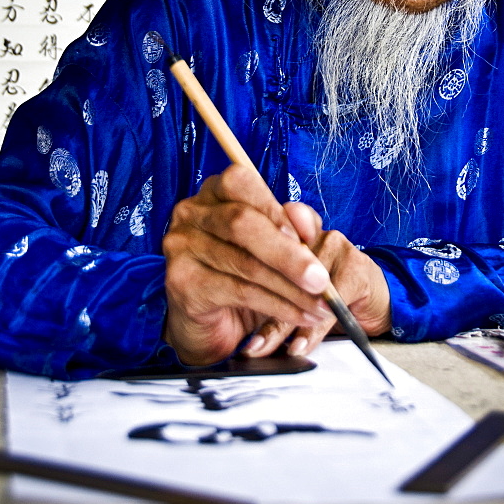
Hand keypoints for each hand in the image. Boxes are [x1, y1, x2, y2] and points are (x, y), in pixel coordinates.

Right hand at [162, 165, 331, 365]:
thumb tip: (305, 220)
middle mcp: (191, 212)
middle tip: (321, 281)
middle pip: (241, 222)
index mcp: (214, 191)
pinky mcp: (182, 282)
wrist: (213, 321)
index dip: (276, 209)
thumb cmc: (245, 273)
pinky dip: (276, 305)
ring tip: (320, 304)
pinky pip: (238, 291)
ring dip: (290, 288)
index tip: (309, 237)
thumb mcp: (275, 243)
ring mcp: (181, 246)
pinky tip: (298, 315)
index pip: (241, 183)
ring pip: (244, 262)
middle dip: (289, 254)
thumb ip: (293, 224)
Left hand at [241, 201, 391, 358]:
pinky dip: (313, 329)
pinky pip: (329, 302)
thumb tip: (234, 321)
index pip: (261, 243)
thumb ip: (264, 290)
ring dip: (281, 325)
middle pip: (278, 269)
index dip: (245, 273)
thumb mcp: (290, 291)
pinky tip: (300, 346)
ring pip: (301, 289)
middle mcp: (310, 231)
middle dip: (259, 309)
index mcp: (288, 227)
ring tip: (263, 349)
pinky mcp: (356, 266)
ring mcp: (335, 244)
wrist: (374, 301)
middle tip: (245, 342)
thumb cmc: (326, 295)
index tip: (227, 301)